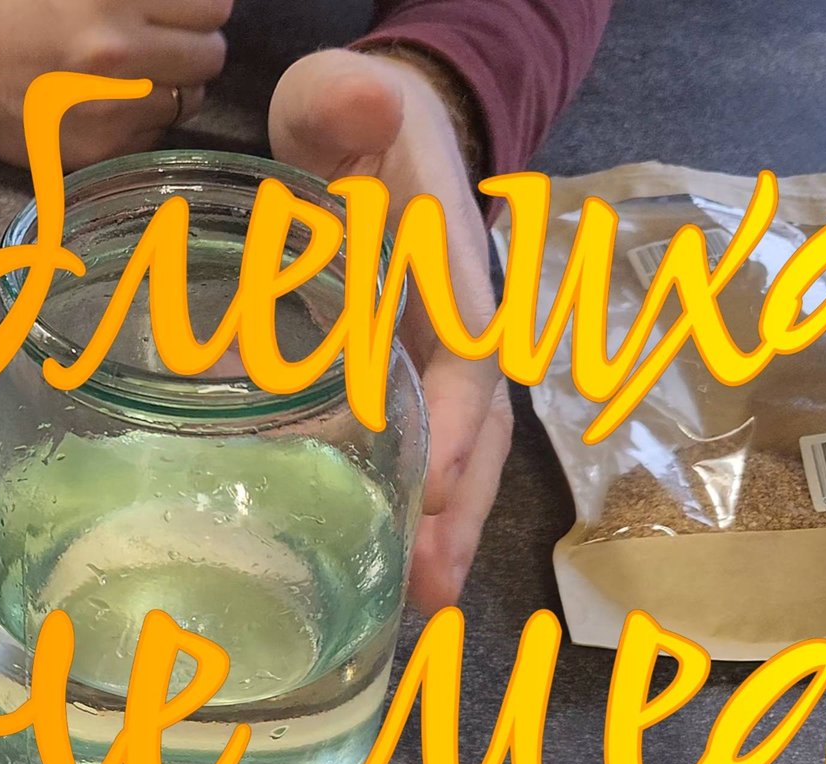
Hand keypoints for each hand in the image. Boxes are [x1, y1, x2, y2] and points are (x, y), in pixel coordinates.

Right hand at [0, 0, 229, 168]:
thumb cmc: (2, 6)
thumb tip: (188, 3)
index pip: (213, 7)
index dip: (197, 9)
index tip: (178, 13)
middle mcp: (117, 51)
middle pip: (211, 56)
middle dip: (192, 48)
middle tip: (161, 44)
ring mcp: (110, 106)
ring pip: (188, 100)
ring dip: (170, 87)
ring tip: (131, 74)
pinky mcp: (98, 149)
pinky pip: (153, 135)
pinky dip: (141, 121)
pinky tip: (106, 103)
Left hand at [268, 47, 511, 614]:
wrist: (375, 132)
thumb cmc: (356, 119)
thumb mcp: (345, 93)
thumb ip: (349, 98)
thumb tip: (366, 101)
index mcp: (448, 266)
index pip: (467, 350)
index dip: (456, 417)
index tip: (434, 478)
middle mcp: (457, 326)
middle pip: (480, 429)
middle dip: (461, 507)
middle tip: (430, 586)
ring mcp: (436, 363)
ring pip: (460, 455)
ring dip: (444, 530)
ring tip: (416, 609)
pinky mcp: (406, 387)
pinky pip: (421, 455)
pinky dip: (415, 515)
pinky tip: (389, 582)